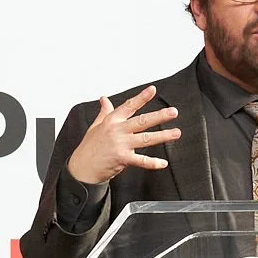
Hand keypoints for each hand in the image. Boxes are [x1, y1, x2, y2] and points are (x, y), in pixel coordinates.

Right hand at [65, 86, 181, 185]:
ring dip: (162, 136)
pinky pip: (140, 161)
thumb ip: (104, 112)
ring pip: (145, 138)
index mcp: (112, 121)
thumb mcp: (95, 126)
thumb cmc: (89, 148)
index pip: (129, 106)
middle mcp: (117, 131)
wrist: (82, 168)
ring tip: (176, 133)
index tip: (153, 89)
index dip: (141, 97)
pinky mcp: (122, 159)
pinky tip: (163, 163)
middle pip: (142, 121)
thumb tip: (104, 99)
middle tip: (173, 112)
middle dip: (159, 116)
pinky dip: (152, 163)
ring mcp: (120, 145)